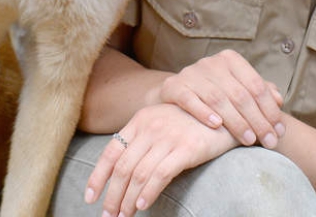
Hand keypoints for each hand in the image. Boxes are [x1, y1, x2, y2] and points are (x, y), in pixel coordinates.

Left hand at [85, 103, 237, 216]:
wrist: (225, 110)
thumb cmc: (190, 122)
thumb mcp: (161, 124)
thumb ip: (142, 141)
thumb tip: (122, 173)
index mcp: (139, 121)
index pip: (111, 152)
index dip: (98, 177)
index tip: (90, 197)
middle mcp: (150, 128)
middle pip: (123, 168)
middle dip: (112, 195)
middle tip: (108, 215)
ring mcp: (168, 137)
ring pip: (139, 174)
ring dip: (128, 199)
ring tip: (124, 216)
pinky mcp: (187, 148)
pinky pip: (161, 174)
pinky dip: (149, 193)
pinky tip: (142, 206)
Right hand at [158, 49, 284, 148]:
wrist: (177, 94)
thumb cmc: (215, 94)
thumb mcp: (238, 90)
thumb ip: (259, 93)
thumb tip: (278, 99)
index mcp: (230, 60)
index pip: (255, 85)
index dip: (269, 110)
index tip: (279, 131)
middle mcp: (210, 63)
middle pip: (239, 94)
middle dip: (257, 121)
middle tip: (268, 141)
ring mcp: (190, 73)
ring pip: (218, 98)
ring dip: (236, 122)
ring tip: (248, 140)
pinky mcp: (173, 86)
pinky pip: (189, 99)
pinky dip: (204, 112)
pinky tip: (216, 126)